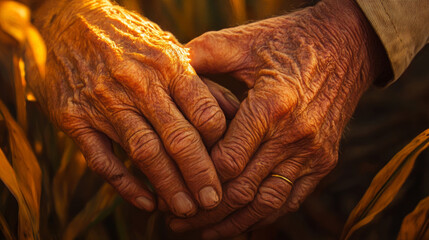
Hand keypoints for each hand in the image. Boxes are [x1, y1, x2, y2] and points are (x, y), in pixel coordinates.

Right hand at [29, 0, 226, 216]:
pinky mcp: (75, 119)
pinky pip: (103, 159)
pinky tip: (145, 202)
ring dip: (167, 185)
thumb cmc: (130, 40)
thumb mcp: (169, 50)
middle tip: (213, 201)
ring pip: (144, 152)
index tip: (227, 164)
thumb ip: (200, 84)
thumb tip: (233, 116)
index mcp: (168, 65)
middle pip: (178, 138)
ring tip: (185, 209)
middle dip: (199, 175)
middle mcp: (138, 84)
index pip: (204, 112)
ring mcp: (104, 102)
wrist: (68, 22)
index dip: (220, 144)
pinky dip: (126, 184)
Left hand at [169, 0, 388, 236]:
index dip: (196, 180)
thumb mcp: (245, 41)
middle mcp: (295, 135)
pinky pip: (291, 200)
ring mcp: (313, 152)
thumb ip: (203, 56)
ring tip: (203, 232)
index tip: (171, 188)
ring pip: (267, 204)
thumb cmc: (290, 40)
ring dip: (233, 224)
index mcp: (271, 105)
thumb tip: (167, 71)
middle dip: (206, 212)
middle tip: (176, 221)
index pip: (227, 161)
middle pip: (243, 190)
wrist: (348, 45)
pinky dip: (263, 216)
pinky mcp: (324, 161)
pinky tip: (240, 223)